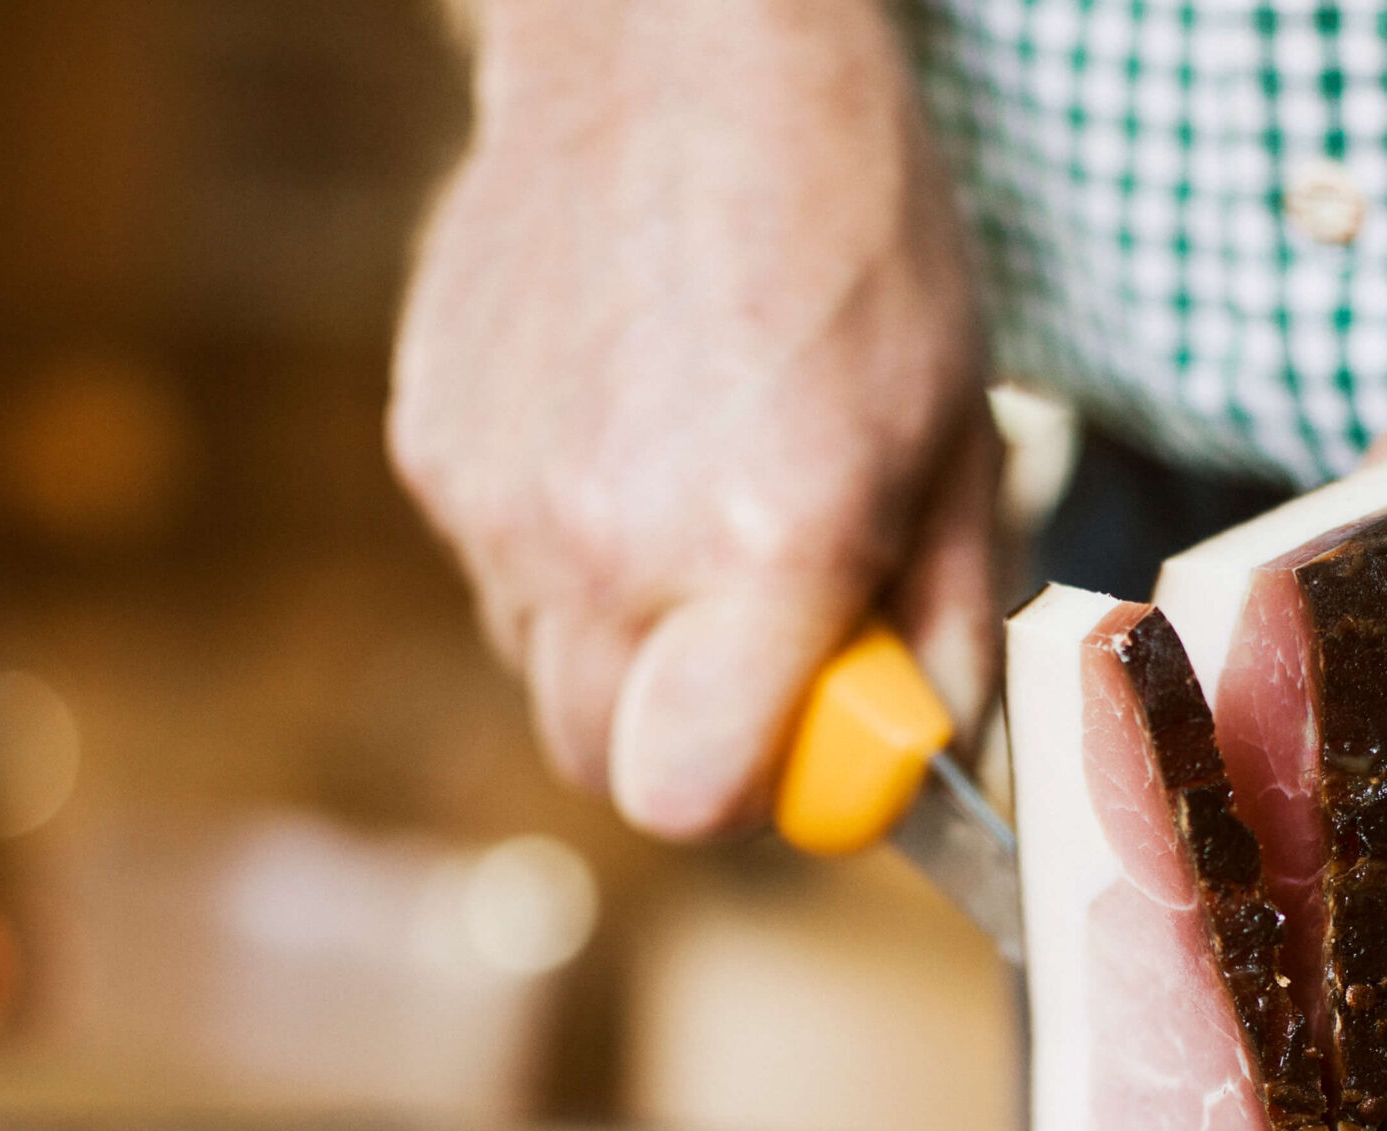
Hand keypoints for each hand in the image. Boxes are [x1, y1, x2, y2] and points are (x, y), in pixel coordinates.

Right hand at [388, 0, 997, 838]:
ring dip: (619, 639)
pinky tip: (617, 431)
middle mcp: (607, 543)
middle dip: (678, 736)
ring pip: (543, 668)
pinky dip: (556, 546)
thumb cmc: (847, 226)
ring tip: (684, 499)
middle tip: (749, 645)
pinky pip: (496, 568)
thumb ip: (938, 616)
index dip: (750, 794)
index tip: (797, 739)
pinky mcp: (432, 449)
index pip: (690, 800)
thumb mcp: (955, 425)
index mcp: (760, 547)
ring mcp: (499, 499)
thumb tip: (921, 744)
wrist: (678, 51)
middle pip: (600, 765)